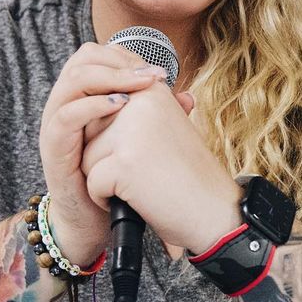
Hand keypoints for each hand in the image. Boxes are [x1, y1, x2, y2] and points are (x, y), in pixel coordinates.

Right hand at [38, 41, 169, 265]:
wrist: (97, 220)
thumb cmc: (117, 176)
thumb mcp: (138, 140)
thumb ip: (155, 117)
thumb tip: (186, 95)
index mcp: (84, 97)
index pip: (98, 55)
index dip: (126, 55)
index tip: (159, 70)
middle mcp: (66, 104)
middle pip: (82, 59)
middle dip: (119, 61)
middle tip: (151, 75)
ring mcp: (55, 124)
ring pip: (73, 81)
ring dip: (110, 77)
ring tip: (139, 85)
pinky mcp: (52, 148)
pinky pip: (66, 116)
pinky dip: (93, 105)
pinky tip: (119, 106)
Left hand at [80, 82, 241, 253]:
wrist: (215, 212)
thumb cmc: (189, 174)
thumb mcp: (167, 126)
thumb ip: (135, 110)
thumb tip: (99, 99)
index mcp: (152, 90)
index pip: (103, 101)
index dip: (112, 134)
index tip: (136, 150)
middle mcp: (141, 102)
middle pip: (89, 129)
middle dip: (106, 155)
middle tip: (144, 169)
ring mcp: (131, 131)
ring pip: (86, 156)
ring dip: (105, 177)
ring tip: (142, 183)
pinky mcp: (124, 162)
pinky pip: (91, 182)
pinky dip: (106, 199)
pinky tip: (137, 199)